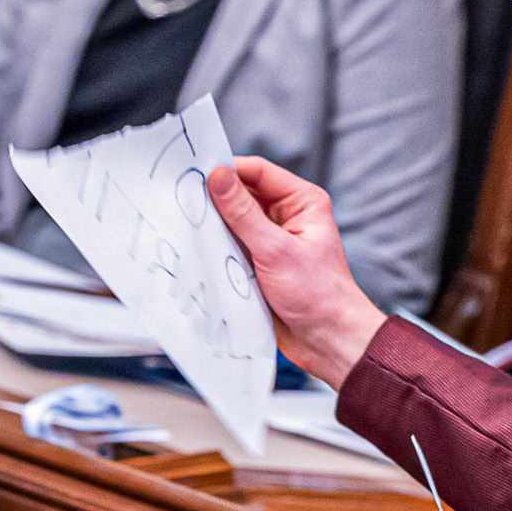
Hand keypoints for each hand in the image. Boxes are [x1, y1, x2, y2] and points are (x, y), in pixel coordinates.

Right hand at [203, 156, 386, 387]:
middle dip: (216, 198)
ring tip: (189, 224)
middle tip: (185, 200)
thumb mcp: (275, 250)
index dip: (228, 170)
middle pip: (242, 193)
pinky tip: (198, 247)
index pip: (258, 172)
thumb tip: (219, 177)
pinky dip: (216, 245)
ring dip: (214, 224)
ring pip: (233, 220)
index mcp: (302, 202)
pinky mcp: (258, 260)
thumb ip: (243, 214)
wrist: (326, 340)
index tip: (196, 175)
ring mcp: (271, 238)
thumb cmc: (317, 295)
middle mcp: (287, 215)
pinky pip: (231, 244)